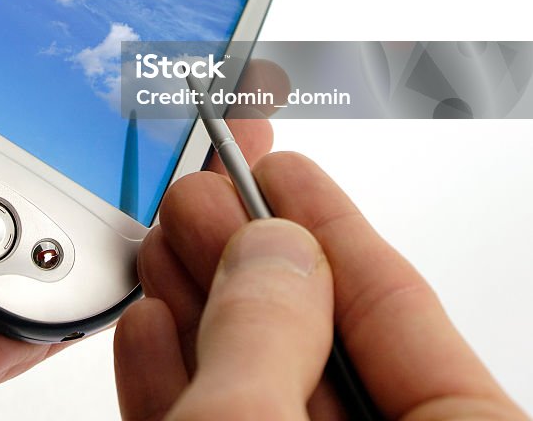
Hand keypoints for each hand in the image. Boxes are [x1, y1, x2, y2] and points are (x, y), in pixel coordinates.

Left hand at [0, 0, 272, 418]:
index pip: (60, 60)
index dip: (123, 29)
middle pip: (107, 131)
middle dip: (182, 96)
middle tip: (239, 66)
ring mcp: (10, 237)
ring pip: (121, 205)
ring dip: (191, 169)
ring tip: (247, 125)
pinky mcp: (18, 313)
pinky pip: (100, 286)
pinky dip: (159, 250)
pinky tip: (201, 202)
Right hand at [115, 152, 527, 419]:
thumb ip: (268, 331)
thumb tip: (271, 248)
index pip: (402, 312)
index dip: (333, 224)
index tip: (283, 165)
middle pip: (320, 343)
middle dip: (248, 257)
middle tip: (202, 190)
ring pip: (259, 390)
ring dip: (201, 311)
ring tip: (165, 241)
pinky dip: (178, 384)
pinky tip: (154, 327)